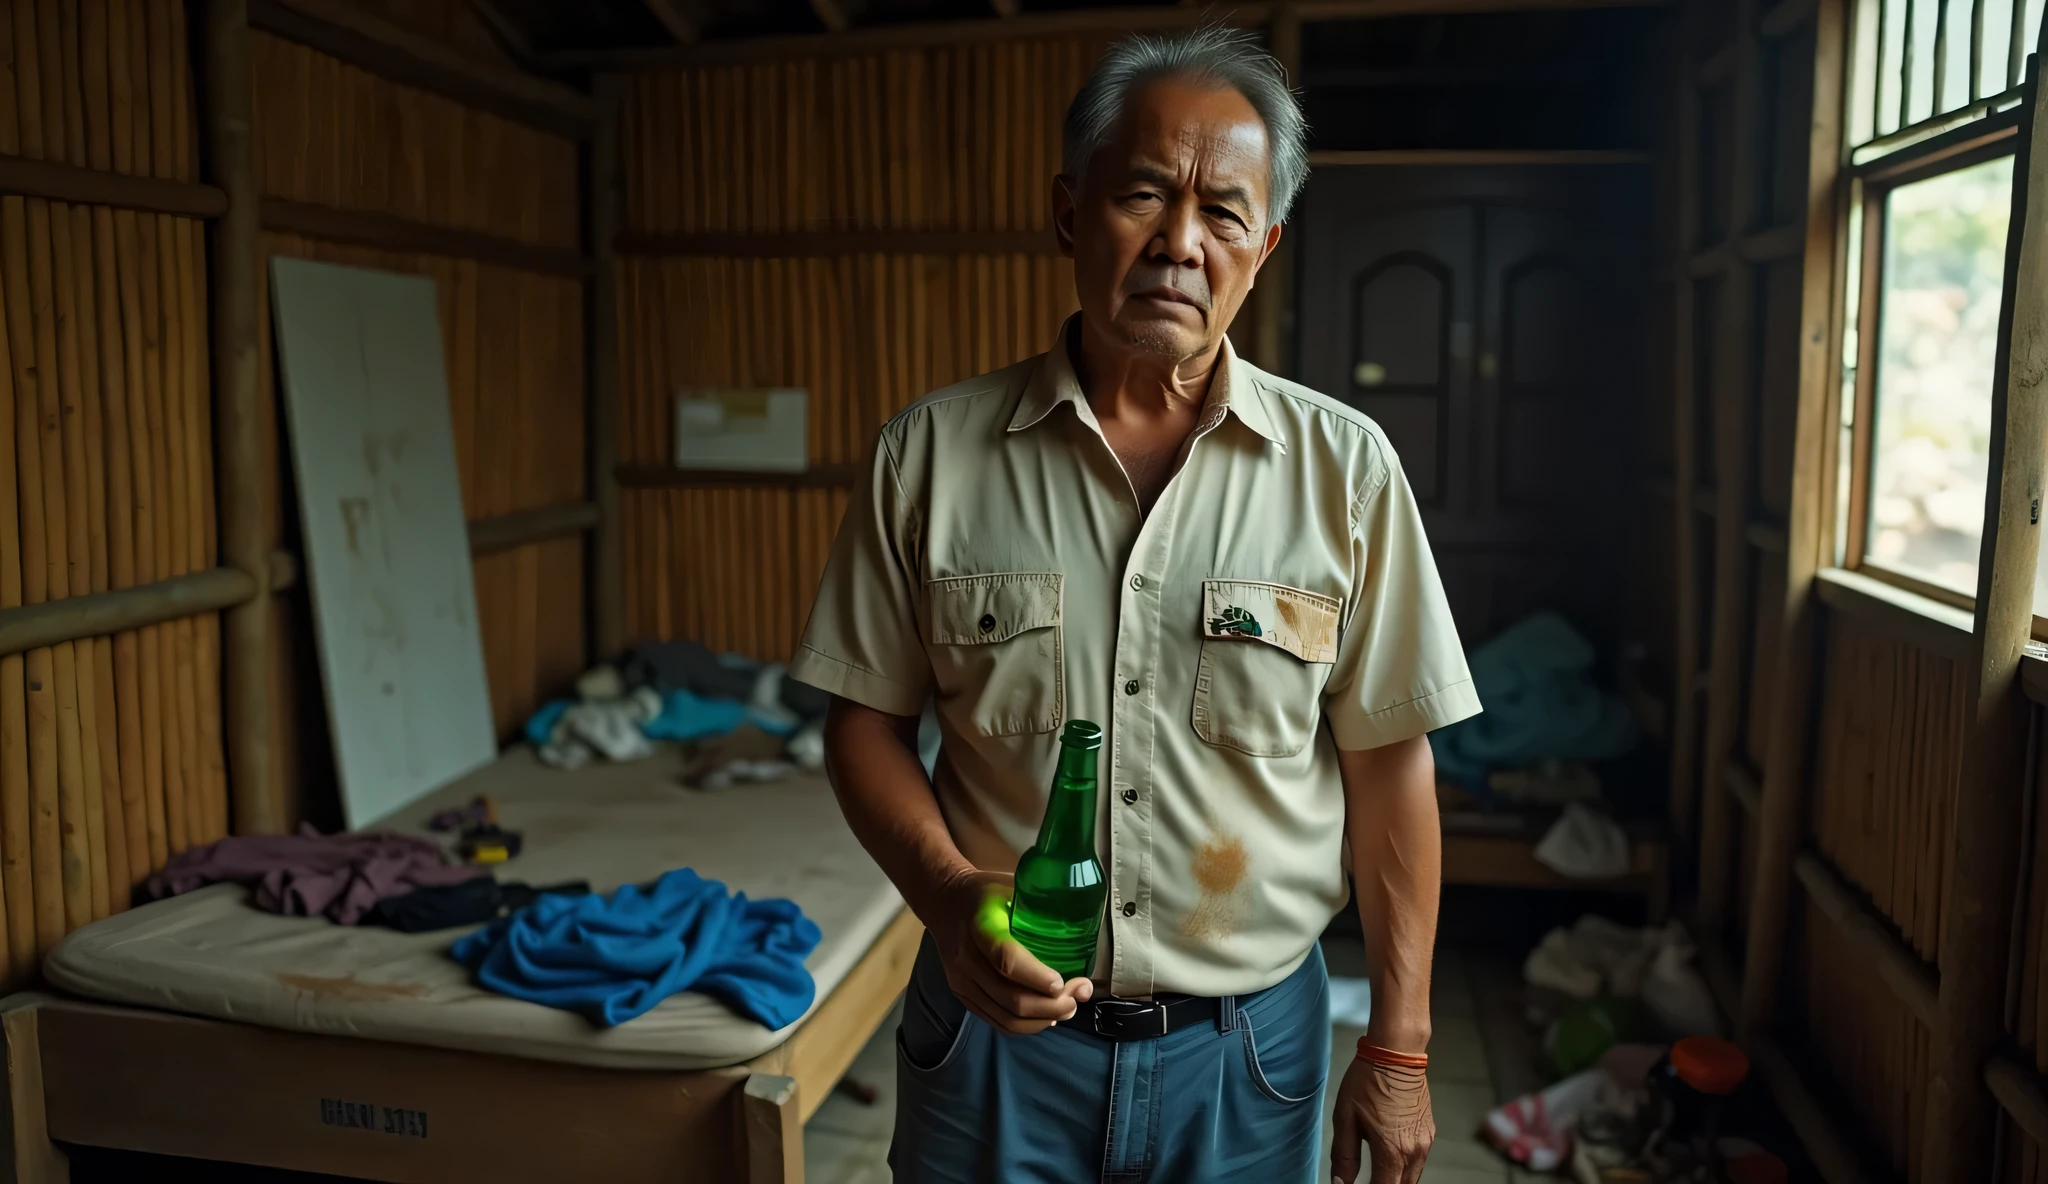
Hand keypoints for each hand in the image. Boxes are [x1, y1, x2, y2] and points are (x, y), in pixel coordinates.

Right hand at [926, 869, 1093, 1034]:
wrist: (943, 901)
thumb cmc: (986, 893)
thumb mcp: (1013, 887)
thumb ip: (1042, 907)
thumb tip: (1085, 927)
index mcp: (980, 926)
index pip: (1006, 960)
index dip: (1037, 977)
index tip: (1065, 981)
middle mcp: (966, 959)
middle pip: (1010, 997)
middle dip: (1052, 1005)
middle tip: (1079, 995)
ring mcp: (962, 982)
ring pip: (1006, 1017)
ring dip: (1043, 1019)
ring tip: (1068, 1007)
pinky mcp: (962, 995)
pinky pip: (997, 1021)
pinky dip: (1025, 1025)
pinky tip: (1046, 1017)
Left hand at [1330, 1056, 1433, 1183]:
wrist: (1396, 1053)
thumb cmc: (1367, 1080)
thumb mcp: (1346, 1118)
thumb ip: (1344, 1156)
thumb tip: (1340, 1183)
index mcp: (1392, 1150)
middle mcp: (1414, 1151)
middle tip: (1365, 1181)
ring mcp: (1425, 1142)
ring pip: (1411, 1177)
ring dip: (1395, 1179)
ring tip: (1375, 1173)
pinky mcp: (1430, 1132)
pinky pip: (1418, 1161)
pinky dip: (1404, 1166)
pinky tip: (1389, 1155)